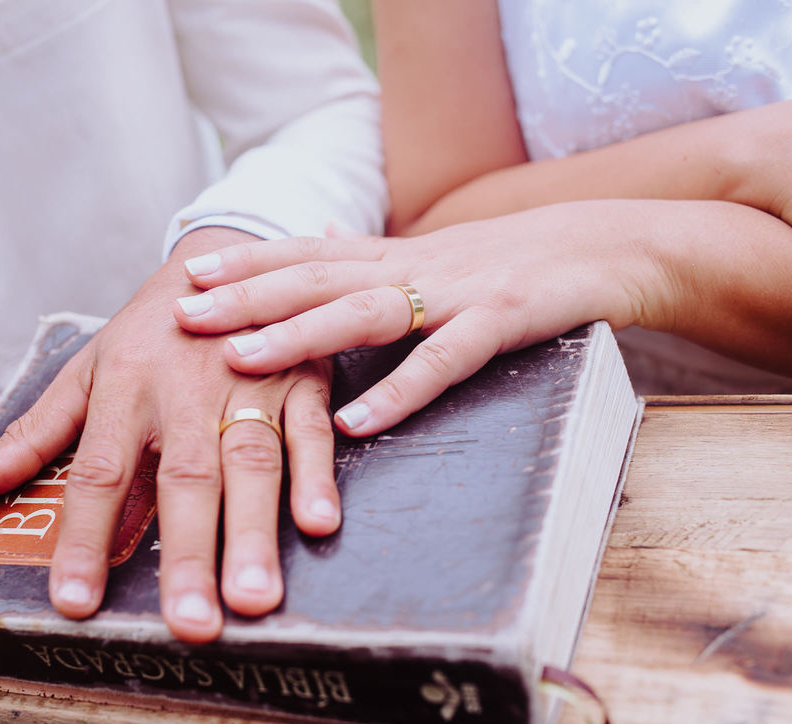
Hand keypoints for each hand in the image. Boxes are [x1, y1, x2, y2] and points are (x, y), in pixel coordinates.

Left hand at [0, 228, 340, 642]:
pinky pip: (311, 430)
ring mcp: (248, 383)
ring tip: (254, 599)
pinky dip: (316, 476)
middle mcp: (186, 390)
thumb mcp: (86, 370)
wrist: (221, 255)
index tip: (74, 604)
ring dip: (254, 532)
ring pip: (252, 462)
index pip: (100, 473)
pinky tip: (320, 525)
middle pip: (185, 478)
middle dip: (189, 554)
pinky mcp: (300, 379)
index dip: (86, 539)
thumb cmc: (147, 332)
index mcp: (125, 388)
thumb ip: (34, 434)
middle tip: (191, 626)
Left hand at [173, 204, 661, 435]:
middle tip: (184, 314)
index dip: (247, 263)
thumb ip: (372, 254)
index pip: (306, 253)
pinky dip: (398, 392)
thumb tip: (320, 234)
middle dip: (247, 296)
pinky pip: (443, 360)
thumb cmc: (513, 261)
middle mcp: (412, 267)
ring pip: (364, 310)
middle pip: (316, 277)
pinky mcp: (500, 321)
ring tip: (241, 359)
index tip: (188, 276)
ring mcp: (455, 292)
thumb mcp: (435, 253)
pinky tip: (353, 422)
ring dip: (299, 335)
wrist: (606, 246)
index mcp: (394, 256)